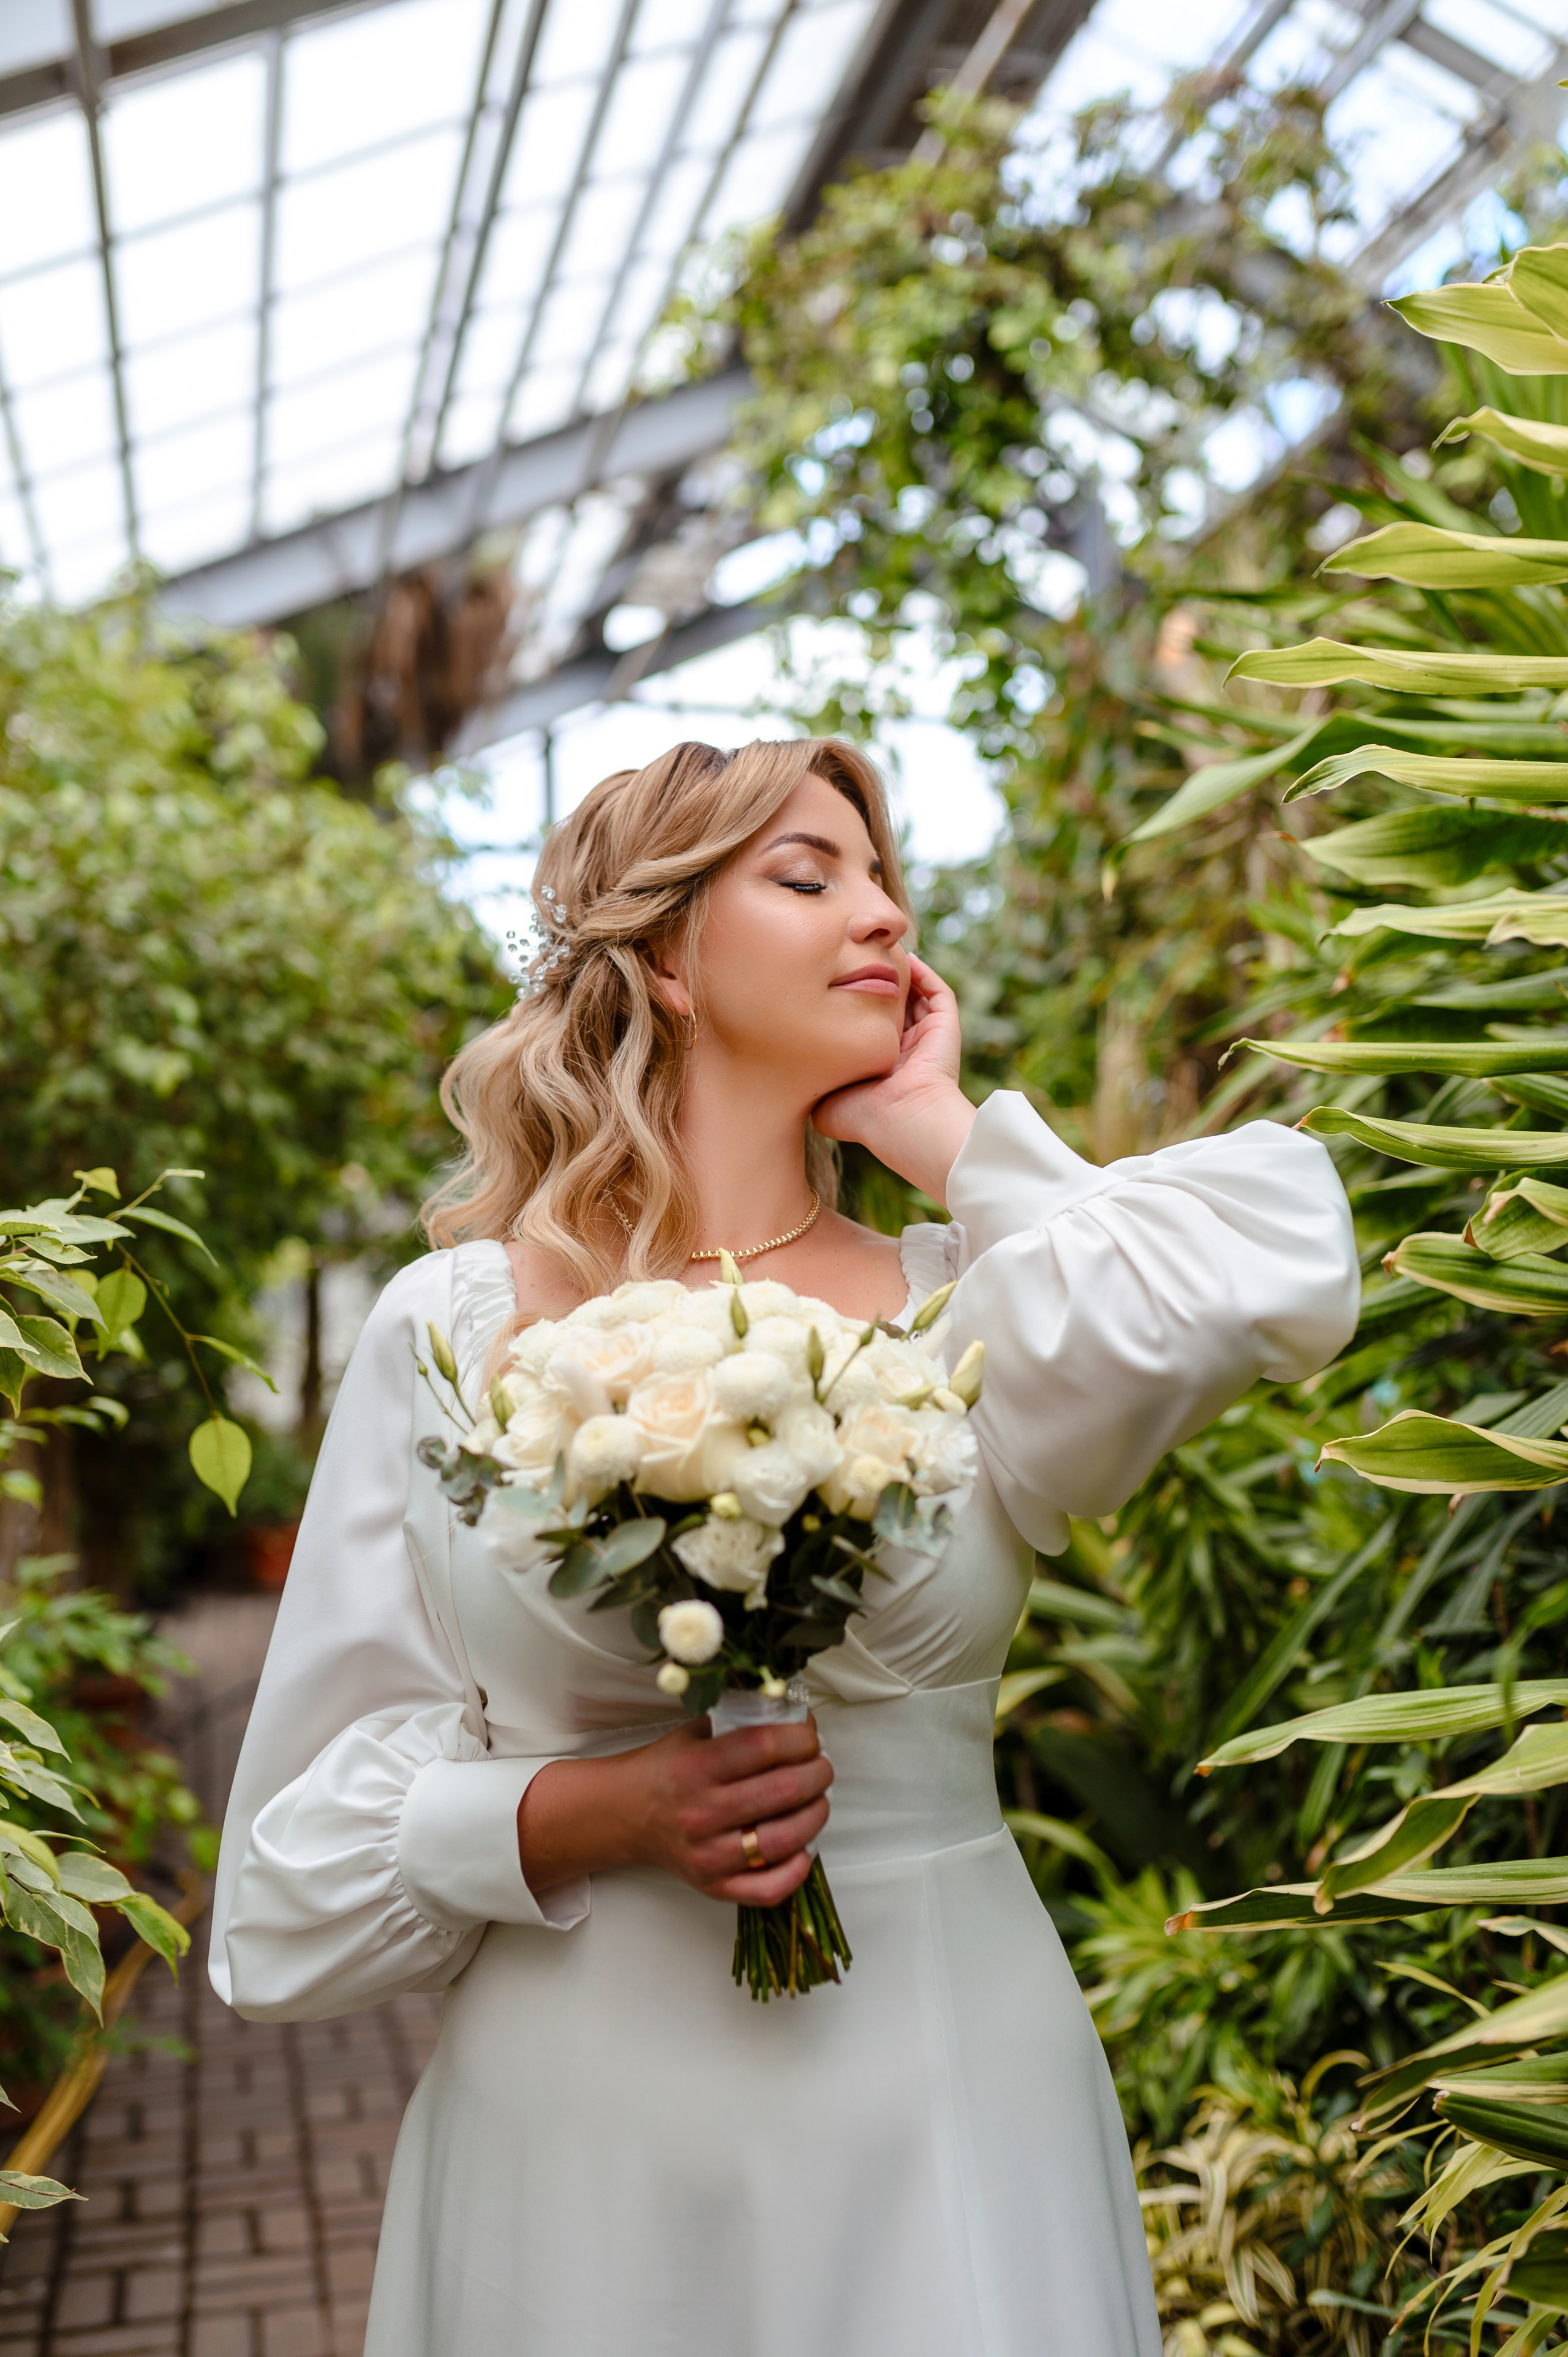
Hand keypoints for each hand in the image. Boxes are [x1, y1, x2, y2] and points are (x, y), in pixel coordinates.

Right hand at [518, 1715, 832, 1910]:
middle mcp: (702, 1812)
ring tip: (817, 1800)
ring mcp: (708, 1855)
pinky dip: (797, 1870)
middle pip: (784, 1790)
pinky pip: (768, 1889)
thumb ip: (740, 1721)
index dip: (802, 1738)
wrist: (626, 1814)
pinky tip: (803, 1848)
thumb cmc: (668, 1769)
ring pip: (784, 1839)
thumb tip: (797, 1714)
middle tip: (821, 1766)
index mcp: (696, 1766)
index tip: (809, 1736)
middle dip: (818, 1773)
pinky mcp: (713, 1886)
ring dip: (816, 1815)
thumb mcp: (695, 1732)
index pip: (766, 1746)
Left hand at [813, 954, 974, 1203]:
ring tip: (877, 952)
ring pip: (915, 996)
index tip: (829, 989)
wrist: (901, 1120)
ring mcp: (927, 1038)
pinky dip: (924, 973)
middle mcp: (905, 1051)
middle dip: (875, 985)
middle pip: (891, 1007)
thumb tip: (790, 1075)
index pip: (868, 1029)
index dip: (852, 1008)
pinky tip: (904, 958)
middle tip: (853, 962)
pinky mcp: (945, 1027)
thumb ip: (812, 1084)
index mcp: (880, 1067)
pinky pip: (938, 992)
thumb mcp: (824, 1103)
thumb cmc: (861, 1116)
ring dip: (899, 975)